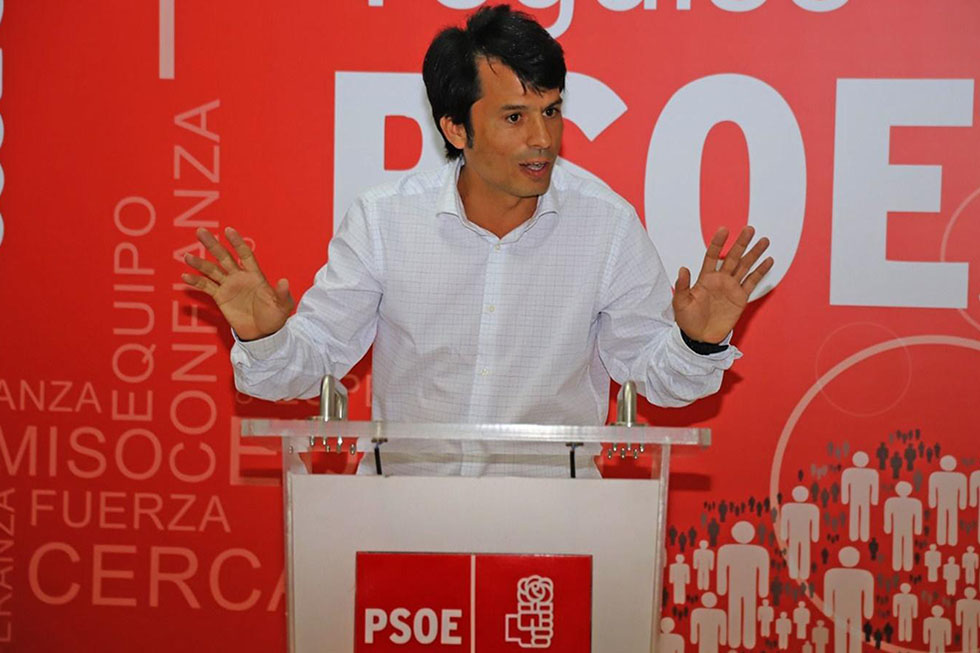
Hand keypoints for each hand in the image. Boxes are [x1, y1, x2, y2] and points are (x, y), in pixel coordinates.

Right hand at [181, 227, 294, 340]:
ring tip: (187, 257)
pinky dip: (196, 282)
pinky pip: (206, 287)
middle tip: (200, 232)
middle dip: (212, 245)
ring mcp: (229, 286)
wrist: (263, 333)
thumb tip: (284, 281)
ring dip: (199, 263)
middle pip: (224, 257)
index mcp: (255, 275)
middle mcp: (239, 277)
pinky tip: (185, 276)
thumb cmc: (275, 316)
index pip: (245, 254)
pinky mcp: (220, 297)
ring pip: (212, 270)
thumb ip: (282, 293)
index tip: (228, 230)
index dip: (237, 243)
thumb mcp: (282, 305)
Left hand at [672, 226, 772, 343]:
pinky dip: (760, 272)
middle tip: (749, 229)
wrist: (700, 337)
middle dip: (741, 243)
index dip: (718, 243)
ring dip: (754, 253)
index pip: (712, 255)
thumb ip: (682, 286)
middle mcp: (720, 279)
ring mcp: (731, 288)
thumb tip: (682, 268)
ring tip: (764, 240)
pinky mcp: (740, 298)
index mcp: (705, 278)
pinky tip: (768, 261)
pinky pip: (752, 282)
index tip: (724, 229)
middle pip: (732, 257)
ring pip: (745, 266)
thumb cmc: (688, 320)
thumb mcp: (680, 303)